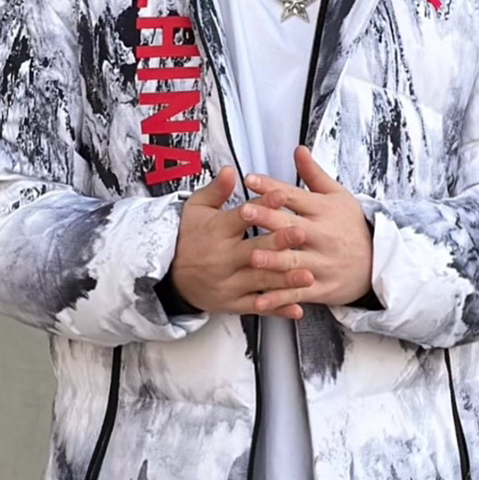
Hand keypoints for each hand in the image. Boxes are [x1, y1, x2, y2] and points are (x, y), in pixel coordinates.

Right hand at [170, 166, 317, 318]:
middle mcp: (222, 259)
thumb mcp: (196, 209)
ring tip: (308, 276)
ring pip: (259, 281)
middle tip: (301, 234)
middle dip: (278, 243)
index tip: (282, 195)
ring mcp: (228, 283)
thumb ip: (216, 191)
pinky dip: (277, 309)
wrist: (170, 277)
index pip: (241, 217)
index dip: (262, 206)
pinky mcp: (232, 303)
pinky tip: (296, 308)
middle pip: (254, 250)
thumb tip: (230, 171)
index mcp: (216, 232)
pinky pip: (257, 307)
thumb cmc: (189, 237)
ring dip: (285, 280)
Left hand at [238, 146, 374, 314]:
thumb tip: (298, 149)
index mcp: (324, 210)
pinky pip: (298, 292)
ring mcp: (323, 262)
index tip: (250, 179)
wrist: (377, 263)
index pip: (294, 196)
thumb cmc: (351, 226)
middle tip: (244, 211)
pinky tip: (259, 299)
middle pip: (292, 226)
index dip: (272, 188)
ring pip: (295, 261)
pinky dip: (279, 298)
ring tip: (252, 256)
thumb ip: (314, 174)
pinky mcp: (322, 287)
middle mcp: (323, 235)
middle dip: (268, 219)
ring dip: (273, 260)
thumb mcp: (338, 196)